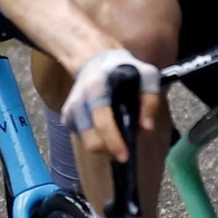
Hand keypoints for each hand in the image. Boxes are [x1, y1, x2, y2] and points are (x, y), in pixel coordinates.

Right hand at [60, 48, 162, 163]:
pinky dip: (97, 140)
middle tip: (124, 149)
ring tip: (117, 138)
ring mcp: (70, 110)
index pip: (102, 120)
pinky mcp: (67, 118)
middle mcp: (78, 100)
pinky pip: (83, 139)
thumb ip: (150, 99)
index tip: (125, 156)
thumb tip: (146, 127)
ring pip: (86, 142)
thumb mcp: (146, 75)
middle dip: (109, 149)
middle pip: (90, 139)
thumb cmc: (123, 70)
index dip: (113, 141)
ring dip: (104, 147)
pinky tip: (106, 130)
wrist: (94, 62)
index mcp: (95, 88)